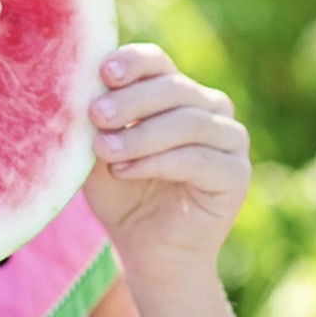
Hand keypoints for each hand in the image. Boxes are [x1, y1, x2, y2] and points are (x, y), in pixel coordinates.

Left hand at [84, 44, 250, 290]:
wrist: (148, 253)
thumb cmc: (122, 197)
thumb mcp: (99, 154)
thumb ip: (96, 122)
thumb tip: (78, 86)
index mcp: (178, 94)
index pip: (158, 63)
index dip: (133, 63)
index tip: (103, 72)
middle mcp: (210, 109)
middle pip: (174, 88)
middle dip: (131, 101)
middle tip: (96, 115)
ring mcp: (230, 140)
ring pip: (188, 122)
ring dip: (141, 135)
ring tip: (105, 150)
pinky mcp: (236, 174)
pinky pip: (199, 158)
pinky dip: (158, 162)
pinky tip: (125, 171)